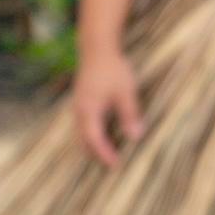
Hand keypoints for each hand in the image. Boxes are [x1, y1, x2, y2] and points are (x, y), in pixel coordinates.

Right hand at [71, 50, 143, 167]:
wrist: (96, 49)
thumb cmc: (112, 69)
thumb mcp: (126, 92)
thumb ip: (130, 114)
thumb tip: (135, 137)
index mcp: (88, 111)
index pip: (94, 139)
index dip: (104, 153)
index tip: (115, 165)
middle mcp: (79, 112)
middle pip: (83, 141)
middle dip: (95, 154)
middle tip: (112, 166)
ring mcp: (78, 107)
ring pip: (82, 134)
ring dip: (93, 146)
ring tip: (108, 155)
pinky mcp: (82, 103)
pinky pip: (84, 125)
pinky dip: (92, 135)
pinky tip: (104, 136)